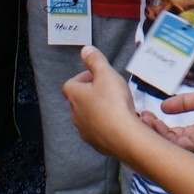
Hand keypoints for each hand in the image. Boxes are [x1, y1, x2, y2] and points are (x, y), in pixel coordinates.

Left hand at [64, 44, 148, 158]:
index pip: (70, 84)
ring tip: (115, 106)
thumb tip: (85, 50)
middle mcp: (75, 114)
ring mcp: (85, 131)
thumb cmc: (113, 102)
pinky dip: (105, 124)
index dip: (82, 78)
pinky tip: (119, 121)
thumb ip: (95, 60)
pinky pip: (97, 130)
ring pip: (87, 116)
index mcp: (75, 96)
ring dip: (98, 110)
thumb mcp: (106, 74)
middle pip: (78, 101)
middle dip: (91, 94)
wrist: (123, 136)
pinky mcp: (96, 143)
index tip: (97, 76)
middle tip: (108, 89)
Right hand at [142, 87, 193, 155]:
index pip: (171, 135)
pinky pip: (176, 144)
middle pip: (166, 143)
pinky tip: (154, 122)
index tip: (144, 113)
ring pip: (168, 145)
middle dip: (149, 130)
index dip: (156, 126)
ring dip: (153, 132)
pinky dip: (162, 134)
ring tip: (143, 117)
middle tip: (137, 116)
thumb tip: (163, 105)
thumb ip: (183, 103)